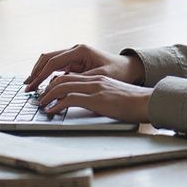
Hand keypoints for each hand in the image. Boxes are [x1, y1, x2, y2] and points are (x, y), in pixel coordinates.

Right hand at [24, 43, 143, 91]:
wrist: (127, 68)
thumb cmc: (117, 71)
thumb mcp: (99, 77)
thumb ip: (79, 80)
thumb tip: (58, 85)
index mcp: (80, 50)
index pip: (54, 62)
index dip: (41, 75)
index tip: (32, 87)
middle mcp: (75, 50)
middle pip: (48, 58)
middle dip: (36, 73)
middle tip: (27, 88)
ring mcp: (74, 55)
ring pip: (50, 62)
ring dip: (39, 73)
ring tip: (30, 87)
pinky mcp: (74, 62)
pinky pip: (56, 67)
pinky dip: (47, 75)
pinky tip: (41, 85)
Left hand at [36, 73, 152, 123]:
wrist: (147, 102)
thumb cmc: (133, 102)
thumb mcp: (114, 96)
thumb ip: (101, 96)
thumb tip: (90, 105)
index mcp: (98, 79)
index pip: (71, 75)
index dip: (55, 83)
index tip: (47, 92)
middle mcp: (94, 80)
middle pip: (63, 78)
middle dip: (47, 87)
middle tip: (39, 97)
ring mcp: (95, 88)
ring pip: (63, 85)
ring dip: (48, 95)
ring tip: (41, 104)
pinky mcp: (96, 99)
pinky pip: (70, 99)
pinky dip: (56, 105)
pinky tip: (51, 111)